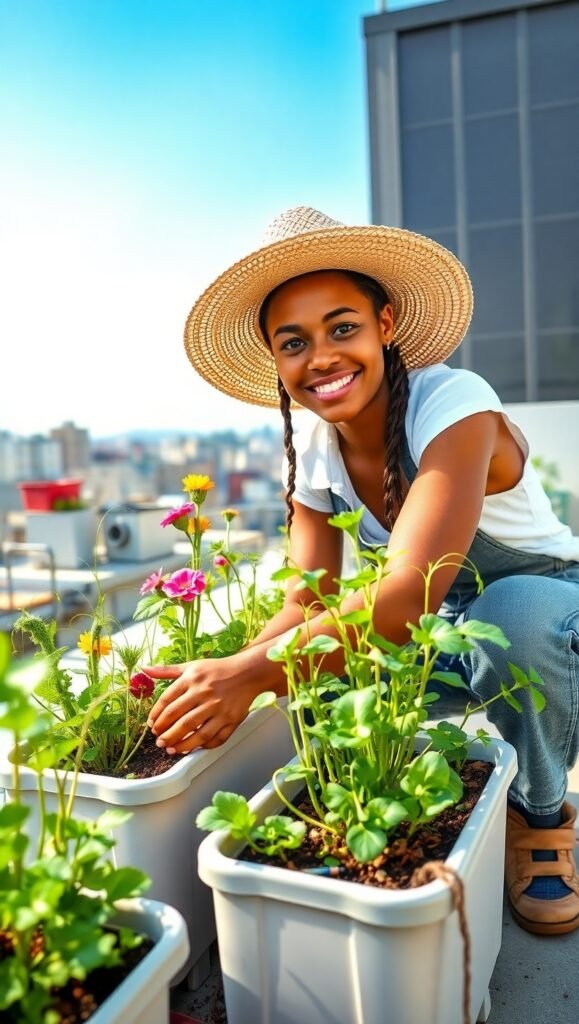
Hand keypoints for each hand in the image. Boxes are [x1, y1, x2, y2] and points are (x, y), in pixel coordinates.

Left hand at [143, 650, 270, 753]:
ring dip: (180, 744)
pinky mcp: (232, 719)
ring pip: (196, 733)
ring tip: (170, 749)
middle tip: (158, 740)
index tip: (152, 725)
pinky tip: (194, 748)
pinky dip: (204, 746)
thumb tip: (144, 669)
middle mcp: (205, 694)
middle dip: (165, 733)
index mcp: (192, 680)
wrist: (249, 672)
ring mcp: (219, 708)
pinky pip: (216, 738)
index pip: (167, 702)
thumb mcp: (191, 666)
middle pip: (179, 720)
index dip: (156, 716)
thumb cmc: (218, 669)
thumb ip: (167, 670)